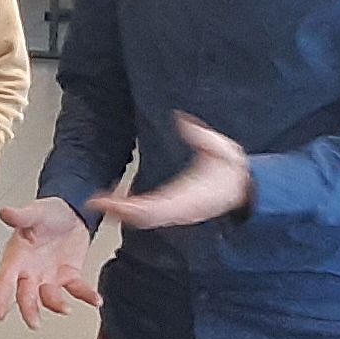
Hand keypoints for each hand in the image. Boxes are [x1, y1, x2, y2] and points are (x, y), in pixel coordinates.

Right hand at [0, 199, 104, 325]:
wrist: (72, 212)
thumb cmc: (48, 214)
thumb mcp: (35, 212)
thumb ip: (21, 216)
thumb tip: (6, 212)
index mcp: (17, 257)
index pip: (4, 279)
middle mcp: (30, 271)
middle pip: (25, 296)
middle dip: (29, 310)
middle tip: (34, 323)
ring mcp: (49, 277)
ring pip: (49, 298)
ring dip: (57, 305)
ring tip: (67, 309)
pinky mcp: (69, 277)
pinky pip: (77, 290)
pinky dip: (87, 296)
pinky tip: (95, 300)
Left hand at [85, 115, 255, 232]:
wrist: (245, 188)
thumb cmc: (232, 170)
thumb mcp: (221, 148)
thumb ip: (202, 137)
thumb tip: (181, 120)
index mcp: (187, 198)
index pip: (153, 208)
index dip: (129, 207)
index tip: (111, 202)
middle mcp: (178, 209)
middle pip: (141, 218)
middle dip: (117, 212)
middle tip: (94, 202)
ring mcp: (175, 211)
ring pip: (143, 219)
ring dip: (121, 213)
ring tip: (99, 203)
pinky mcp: (174, 208)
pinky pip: (149, 214)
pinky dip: (130, 211)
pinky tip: (115, 204)